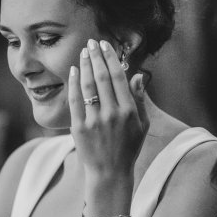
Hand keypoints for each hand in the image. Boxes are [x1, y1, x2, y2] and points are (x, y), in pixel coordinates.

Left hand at [68, 40, 148, 181]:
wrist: (109, 173)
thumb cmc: (128, 148)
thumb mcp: (142, 125)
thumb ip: (140, 100)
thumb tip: (138, 76)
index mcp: (128, 111)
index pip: (118, 78)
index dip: (110, 59)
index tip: (106, 46)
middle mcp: (111, 114)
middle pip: (101, 78)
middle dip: (96, 57)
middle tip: (91, 42)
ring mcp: (94, 121)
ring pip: (87, 87)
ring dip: (85, 66)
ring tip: (83, 53)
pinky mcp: (79, 128)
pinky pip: (75, 102)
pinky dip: (74, 84)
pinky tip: (74, 71)